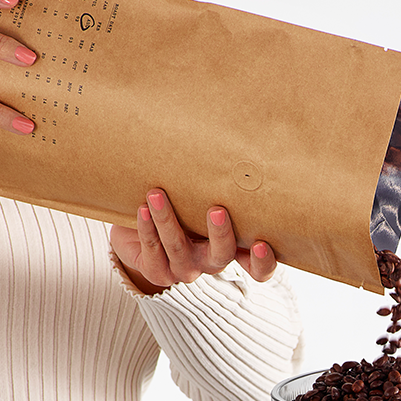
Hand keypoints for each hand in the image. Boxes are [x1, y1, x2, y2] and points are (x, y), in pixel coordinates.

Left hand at [109, 188, 277, 293]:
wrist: (139, 224)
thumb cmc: (179, 201)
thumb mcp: (200, 192)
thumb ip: (218, 179)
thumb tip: (234, 128)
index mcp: (231, 246)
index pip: (259, 268)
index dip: (262, 262)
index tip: (260, 243)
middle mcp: (211, 261)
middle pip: (222, 256)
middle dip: (221, 235)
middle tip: (217, 209)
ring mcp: (185, 269)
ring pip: (180, 250)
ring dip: (168, 221)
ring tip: (157, 194)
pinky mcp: (158, 272)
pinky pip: (153, 253)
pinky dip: (148, 229)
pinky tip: (143, 208)